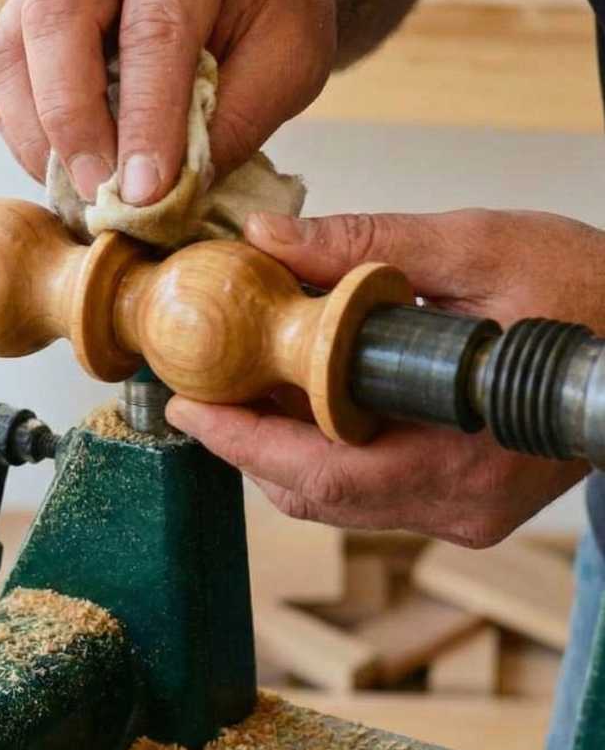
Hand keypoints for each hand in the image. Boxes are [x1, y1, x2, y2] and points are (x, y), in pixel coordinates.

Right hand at [0, 0, 335, 204]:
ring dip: (38, 133)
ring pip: (12, 48)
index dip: (146, 118)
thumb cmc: (269, 10)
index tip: (147, 193)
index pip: (153, 27)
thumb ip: (236, 120)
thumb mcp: (292, 59)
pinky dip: (26, 134)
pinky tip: (66, 172)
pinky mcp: (26, 10)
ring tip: (81, 192)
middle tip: (98, 192)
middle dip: (71, 119)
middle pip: (56, 17)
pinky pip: (5, 77)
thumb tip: (166, 195)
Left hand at [167, 209, 604, 546]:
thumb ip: (367, 245)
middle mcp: (459, 503)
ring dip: (279, 446)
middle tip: (197, 392)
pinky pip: (367, 487)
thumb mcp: (478, 247)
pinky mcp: (464, 498)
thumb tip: (266, 240)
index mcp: (463, 456)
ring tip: (237, 387)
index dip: (244, 443)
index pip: (324, 474)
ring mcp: (464, 509)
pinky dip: (322, 447)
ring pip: (337, 496)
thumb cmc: (589, 292)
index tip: (185, 407)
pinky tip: (300, 398)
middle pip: (317, 494)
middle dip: (247, 444)